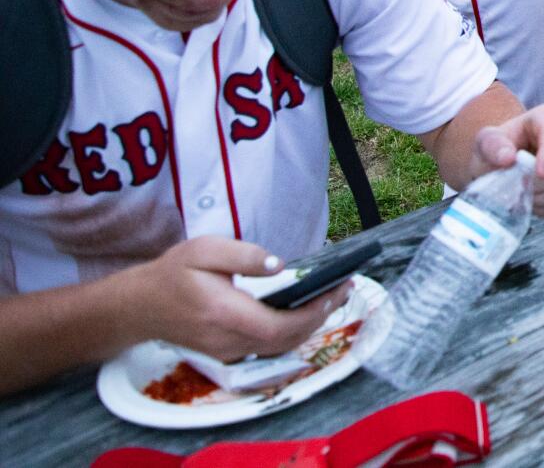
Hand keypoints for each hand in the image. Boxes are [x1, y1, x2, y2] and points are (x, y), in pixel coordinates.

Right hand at [132, 238, 349, 362]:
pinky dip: (292, 331)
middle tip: (345, 288)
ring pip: (280, 347)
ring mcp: (228, 351)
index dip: (313, 313)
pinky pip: (268, 347)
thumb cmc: (173, 274)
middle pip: (287, 340)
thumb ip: (243, 255)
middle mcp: (228, 341)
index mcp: (224, 314)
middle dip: (321, 316)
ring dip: (310, 325)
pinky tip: (306, 310)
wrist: (139, 307)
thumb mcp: (204, 250)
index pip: (280, 326)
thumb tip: (279, 265)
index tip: (337, 289)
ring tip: (333, 296)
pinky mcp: (228, 352)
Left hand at [470, 104, 543, 217]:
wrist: (498, 166)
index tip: (540, 173)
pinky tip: (538, 204)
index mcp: (543, 117)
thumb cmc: (493, 151)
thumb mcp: (484, 144)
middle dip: (543, 182)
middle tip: (520, 189)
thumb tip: (508, 157)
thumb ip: (493, 146)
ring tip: (526, 198)